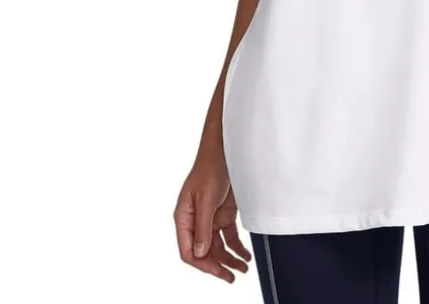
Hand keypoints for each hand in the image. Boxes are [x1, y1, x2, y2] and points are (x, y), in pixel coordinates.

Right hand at [174, 152, 251, 282]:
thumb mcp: (206, 199)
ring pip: (217, 247)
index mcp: (184, 218)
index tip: (217, 271)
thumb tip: (199, 252)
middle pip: (203, 252)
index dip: (201, 264)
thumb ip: (203, 226)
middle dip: (217, 266)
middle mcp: (195, 222)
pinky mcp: (223, 214)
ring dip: (229, 259)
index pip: (188, 250)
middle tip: (231, 277)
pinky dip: (236, 247)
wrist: (226, 151)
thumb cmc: (210, 169)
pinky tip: (244, 255)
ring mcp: (210, 219)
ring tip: (242, 269)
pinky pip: (228, 237)